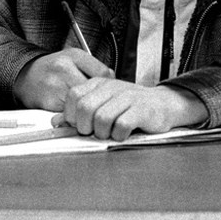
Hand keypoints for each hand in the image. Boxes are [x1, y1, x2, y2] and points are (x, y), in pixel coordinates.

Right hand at [13, 49, 113, 110]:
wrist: (25, 75)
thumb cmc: (53, 67)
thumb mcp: (74, 58)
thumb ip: (93, 67)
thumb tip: (113, 83)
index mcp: (74, 56)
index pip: (103, 73)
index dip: (110, 85)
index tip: (110, 90)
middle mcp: (64, 69)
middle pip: (94, 90)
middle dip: (100, 99)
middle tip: (102, 103)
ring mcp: (55, 86)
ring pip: (83, 104)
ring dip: (89, 108)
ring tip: (90, 108)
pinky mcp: (49, 103)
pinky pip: (70, 113)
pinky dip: (76, 115)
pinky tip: (77, 111)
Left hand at [53, 80, 208, 140]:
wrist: (165, 104)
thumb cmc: (132, 107)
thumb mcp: (104, 104)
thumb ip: (79, 112)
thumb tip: (55, 121)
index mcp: (100, 84)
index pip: (74, 96)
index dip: (71, 114)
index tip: (80, 124)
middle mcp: (113, 87)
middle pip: (85, 108)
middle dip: (85, 127)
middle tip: (94, 132)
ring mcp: (129, 97)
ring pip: (102, 119)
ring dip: (103, 133)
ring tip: (110, 133)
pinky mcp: (142, 109)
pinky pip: (121, 126)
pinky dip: (119, 135)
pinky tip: (123, 134)